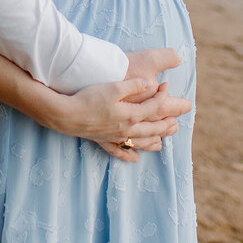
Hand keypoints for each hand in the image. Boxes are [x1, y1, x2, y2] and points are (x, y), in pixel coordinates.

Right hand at [48, 48, 189, 162]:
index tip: (166, 85)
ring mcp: (116, 137)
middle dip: (166, 124)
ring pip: (140, 142)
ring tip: (163, 142)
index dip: (163, 95)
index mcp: (131, 114)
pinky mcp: (104, 141)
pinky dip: (129, 156)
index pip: (154, 106)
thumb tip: (151, 83)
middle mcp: (127, 129)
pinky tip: (136, 159)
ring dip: (154, 142)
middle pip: (152, 129)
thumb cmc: (89, 98)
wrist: (67, 115)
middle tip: (176, 121)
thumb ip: (134, 85)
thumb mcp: (113, 87)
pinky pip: (120, 152)